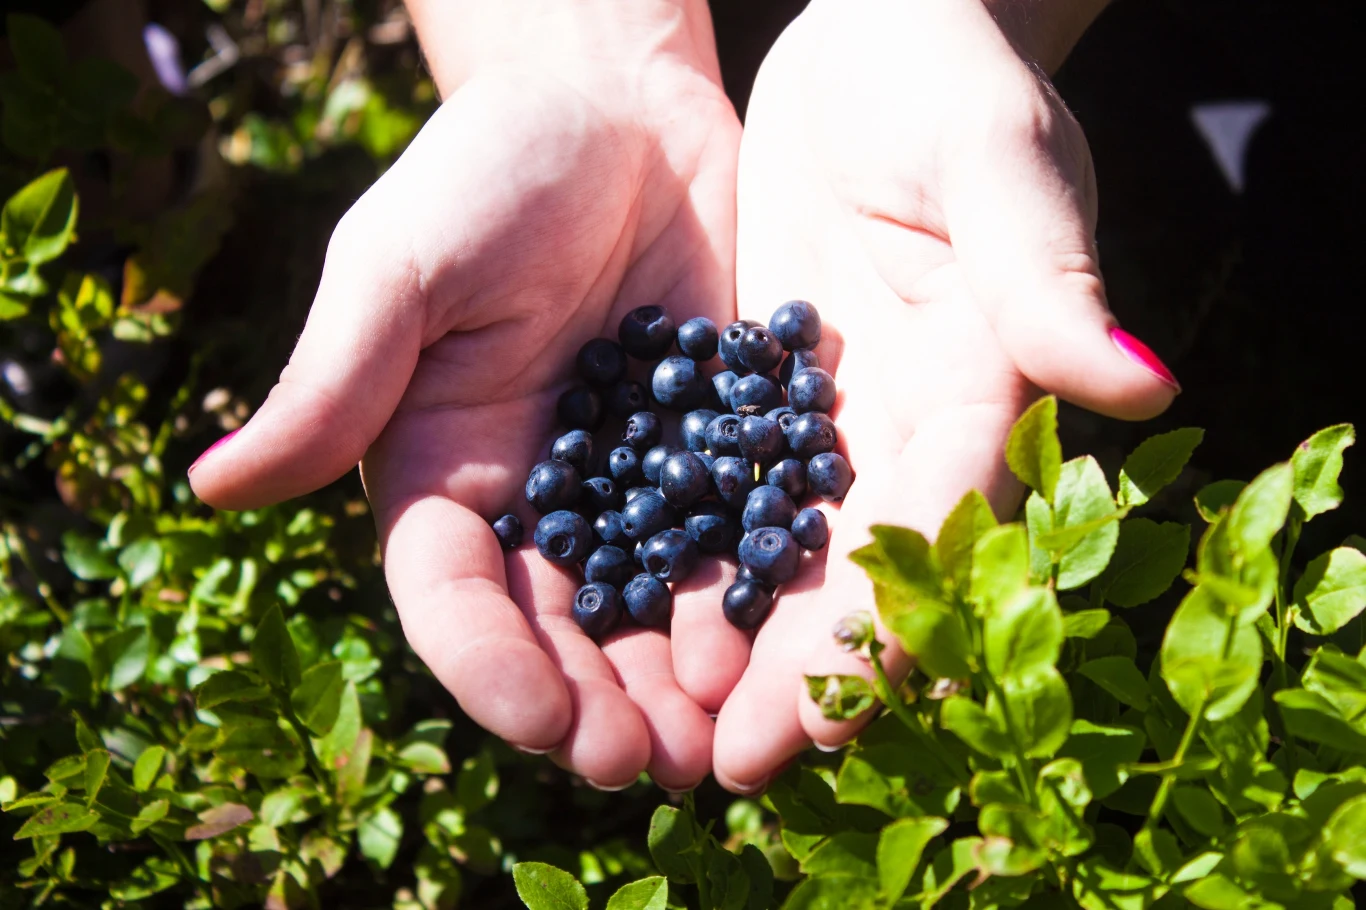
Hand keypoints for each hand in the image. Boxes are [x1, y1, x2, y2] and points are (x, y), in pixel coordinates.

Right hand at [188, 1, 742, 790]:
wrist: (617, 110)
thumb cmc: (488, 168)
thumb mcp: (403, 265)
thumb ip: (334, 381)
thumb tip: (212, 486)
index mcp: (443, 474)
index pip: (452, 599)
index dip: (488, 668)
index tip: (541, 721)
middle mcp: (536, 501)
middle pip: (557, 633)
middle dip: (595, 707)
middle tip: (645, 768)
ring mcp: (634, 485)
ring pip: (650, 611)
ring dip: (679, 685)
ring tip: (718, 743)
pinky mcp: (717, 452)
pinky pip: (737, 539)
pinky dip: (754, 601)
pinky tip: (784, 645)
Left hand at [710, 0, 1179, 791]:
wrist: (866, 37)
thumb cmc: (945, 72)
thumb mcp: (995, 155)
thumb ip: (1044, 264)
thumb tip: (1140, 381)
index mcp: (984, 379)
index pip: (944, 518)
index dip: (893, 615)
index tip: (832, 707)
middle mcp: (906, 421)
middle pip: (857, 564)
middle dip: (800, 669)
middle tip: (733, 763)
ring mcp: (826, 414)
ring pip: (781, 548)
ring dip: (732, 643)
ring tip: (669, 732)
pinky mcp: (754, 390)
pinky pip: (714, 486)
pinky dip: (680, 558)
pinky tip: (625, 622)